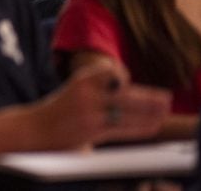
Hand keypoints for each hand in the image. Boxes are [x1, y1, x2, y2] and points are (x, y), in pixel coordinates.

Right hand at [32, 62, 169, 148]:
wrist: (35, 129)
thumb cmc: (59, 110)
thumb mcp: (76, 88)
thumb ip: (98, 86)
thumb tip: (126, 85)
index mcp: (81, 79)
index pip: (111, 70)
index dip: (123, 75)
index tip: (129, 80)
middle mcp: (86, 93)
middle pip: (126, 93)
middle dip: (149, 97)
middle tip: (166, 98)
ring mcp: (89, 112)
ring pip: (128, 111)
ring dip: (150, 113)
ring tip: (164, 112)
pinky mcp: (92, 130)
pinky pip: (124, 128)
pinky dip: (140, 127)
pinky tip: (151, 125)